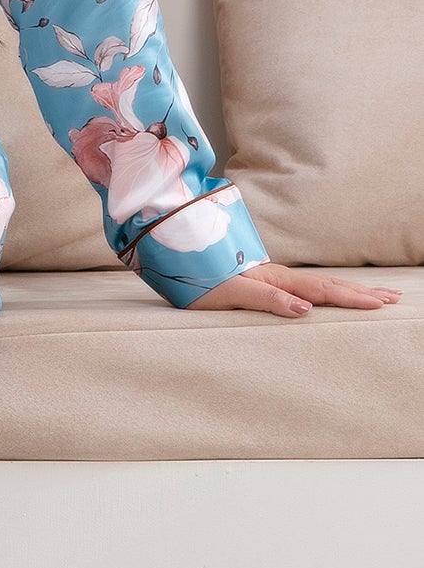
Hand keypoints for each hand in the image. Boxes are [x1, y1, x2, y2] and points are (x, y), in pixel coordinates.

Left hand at [188, 263, 402, 316]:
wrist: (174, 257)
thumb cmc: (198, 282)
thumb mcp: (230, 295)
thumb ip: (267, 300)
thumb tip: (305, 310)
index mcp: (275, 282)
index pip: (321, 292)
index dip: (351, 298)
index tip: (379, 304)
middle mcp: (278, 277)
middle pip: (328, 284)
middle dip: (361, 292)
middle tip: (392, 298)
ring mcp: (272, 277)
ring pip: (318, 283)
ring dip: (348, 289)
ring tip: (373, 294)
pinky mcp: (263, 279)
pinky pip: (305, 286)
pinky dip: (326, 290)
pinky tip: (329, 294)